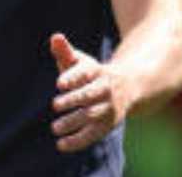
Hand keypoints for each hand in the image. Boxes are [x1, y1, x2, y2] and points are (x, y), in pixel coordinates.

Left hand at [49, 33, 131, 152]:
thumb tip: (55, 38)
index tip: (59, 83)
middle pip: (89, 95)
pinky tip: (61, 144)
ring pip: (92, 115)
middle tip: (55, 104)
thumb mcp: (80, 61)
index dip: (72, 78)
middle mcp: (105, 89)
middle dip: (74, 100)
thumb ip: (65, 51)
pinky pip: (94, 134)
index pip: (85, 73)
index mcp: (96, 71)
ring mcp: (108, 107)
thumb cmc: (91, 73)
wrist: (127, 87)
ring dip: (74, 122)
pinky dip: (78, 140)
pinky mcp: (108, 124)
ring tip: (54, 128)